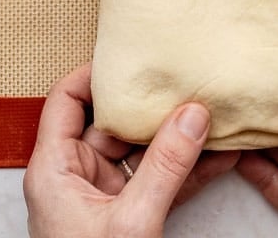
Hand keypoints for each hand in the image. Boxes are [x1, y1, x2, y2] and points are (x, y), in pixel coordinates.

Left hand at [23, 63, 240, 237]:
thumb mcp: (131, 221)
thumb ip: (164, 167)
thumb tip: (192, 116)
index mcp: (54, 170)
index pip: (66, 102)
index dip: (94, 74)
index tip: (131, 57)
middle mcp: (76, 177)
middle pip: (112, 123)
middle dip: (153, 105)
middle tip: (186, 79)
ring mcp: (104, 198)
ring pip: (143, 153)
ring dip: (180, 138)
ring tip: (215, 111)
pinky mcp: (129, 218)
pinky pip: (160, 182)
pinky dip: (189, 169)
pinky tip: (223, 153)